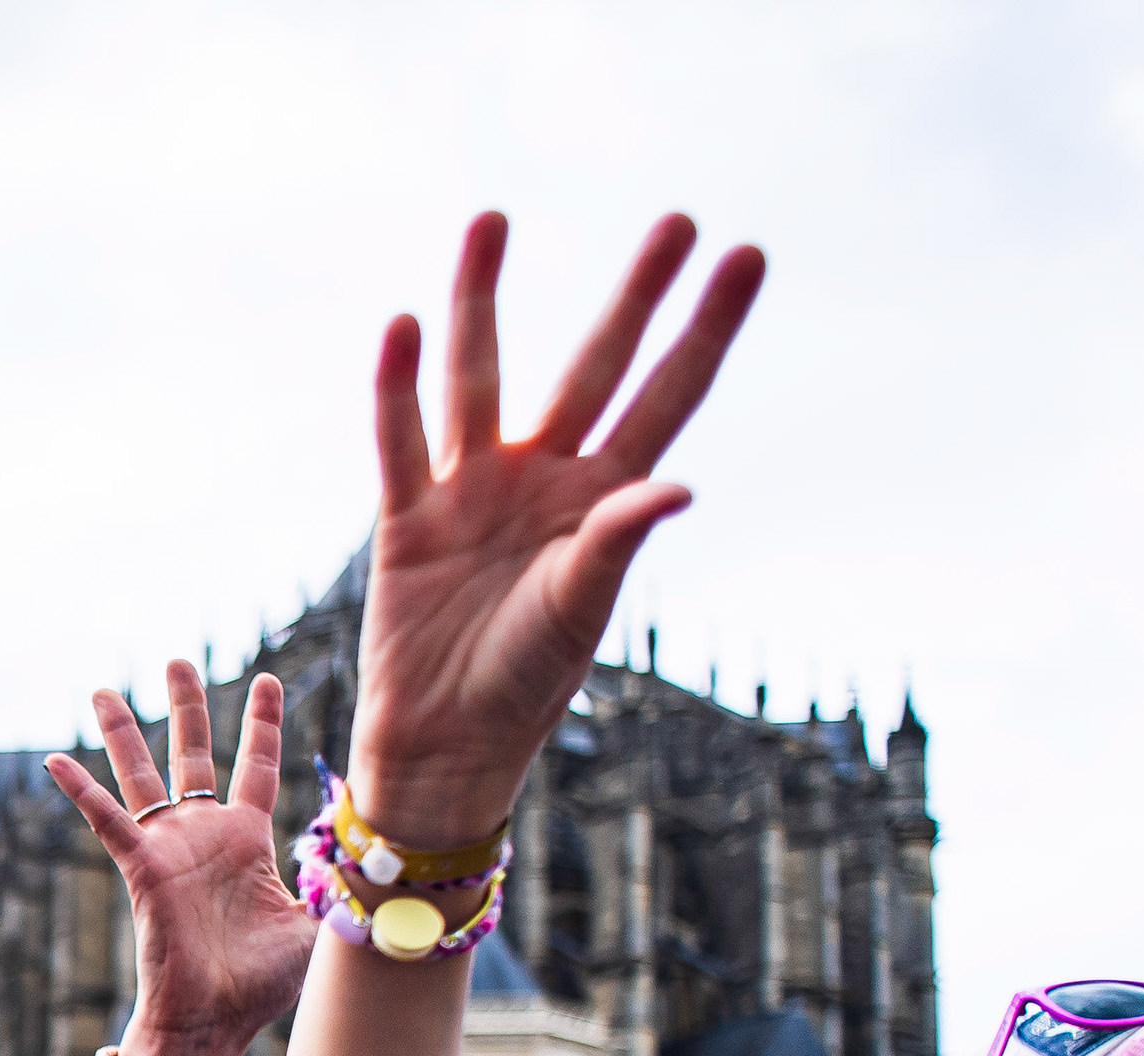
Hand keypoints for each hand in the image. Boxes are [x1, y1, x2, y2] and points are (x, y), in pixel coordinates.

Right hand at [45, 667, 304, 1055]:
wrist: (215, 1023)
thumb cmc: (262, 985)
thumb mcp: (316, 922)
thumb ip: (331, 878)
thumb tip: (358, 848)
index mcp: (247, 841)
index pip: (255, 766)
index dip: (262, 723)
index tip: (267, 679)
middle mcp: (204, 836)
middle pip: (193, 755)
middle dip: (187, 707)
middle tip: (177, 661)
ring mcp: (170, 850)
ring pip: (143, 776)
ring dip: (124, 732)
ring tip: (105, 689)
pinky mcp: (143, 870)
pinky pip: (108, 822)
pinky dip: (82, 792)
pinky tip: (55, 759)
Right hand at [345, 212, 763, 847]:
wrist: (444, 748)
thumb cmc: (522, 686)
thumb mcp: (578, 613)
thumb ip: (615, 543)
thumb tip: (676, 486)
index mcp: (603, 501)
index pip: (666, 397)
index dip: (704, 330)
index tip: (746, 256)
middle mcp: (542, 478)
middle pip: (594, 366)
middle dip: (634, 297)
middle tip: (678, 221)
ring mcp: (472, 491)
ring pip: (480, 377)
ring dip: (482, 300)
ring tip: (492, 220)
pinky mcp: (407, 519)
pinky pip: (401, 442)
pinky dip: (396, 388)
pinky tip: (400, 327)